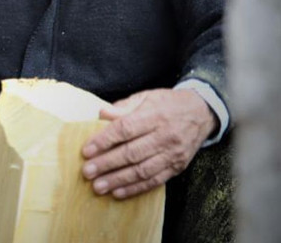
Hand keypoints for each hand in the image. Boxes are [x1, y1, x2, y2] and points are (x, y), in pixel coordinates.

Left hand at [81, 88, 216, 199]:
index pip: (125, 129)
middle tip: (87, 172)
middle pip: (132, 153)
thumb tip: (101, 114)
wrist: (202, 112)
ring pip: (142, 170)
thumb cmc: (167, 103)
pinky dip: (136, 188)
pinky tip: (118, 192)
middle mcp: (165, 136)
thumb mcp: (146, 97)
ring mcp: (173, 154)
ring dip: (118, 180)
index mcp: (154, 116)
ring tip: (98, 186)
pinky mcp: (178, 167)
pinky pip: (155, 181)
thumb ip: (124, 106)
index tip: (86, 150)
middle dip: (107, 164)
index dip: (104, 140)